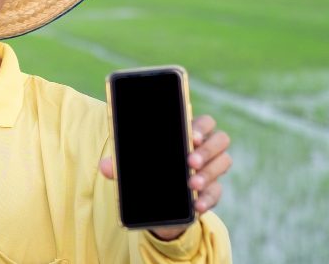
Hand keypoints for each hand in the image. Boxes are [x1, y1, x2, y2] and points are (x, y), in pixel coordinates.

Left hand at [99, 115, 231, 240]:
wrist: (157, 202)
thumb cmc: (149, 171)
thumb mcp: (135, 167)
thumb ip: (122, 165)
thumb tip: (105, 166)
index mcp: (187, 134)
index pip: (204, 123)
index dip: (201, 127)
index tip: (191, 136)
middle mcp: (204, 148)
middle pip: (220, 140)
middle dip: (207, 150)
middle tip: (191, 161)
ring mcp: (211, 169)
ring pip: (223, 163)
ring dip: (209, 173)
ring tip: (192, 184)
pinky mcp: (211, 191)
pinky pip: (216, 192)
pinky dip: (207, 199)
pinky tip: (197, 205)